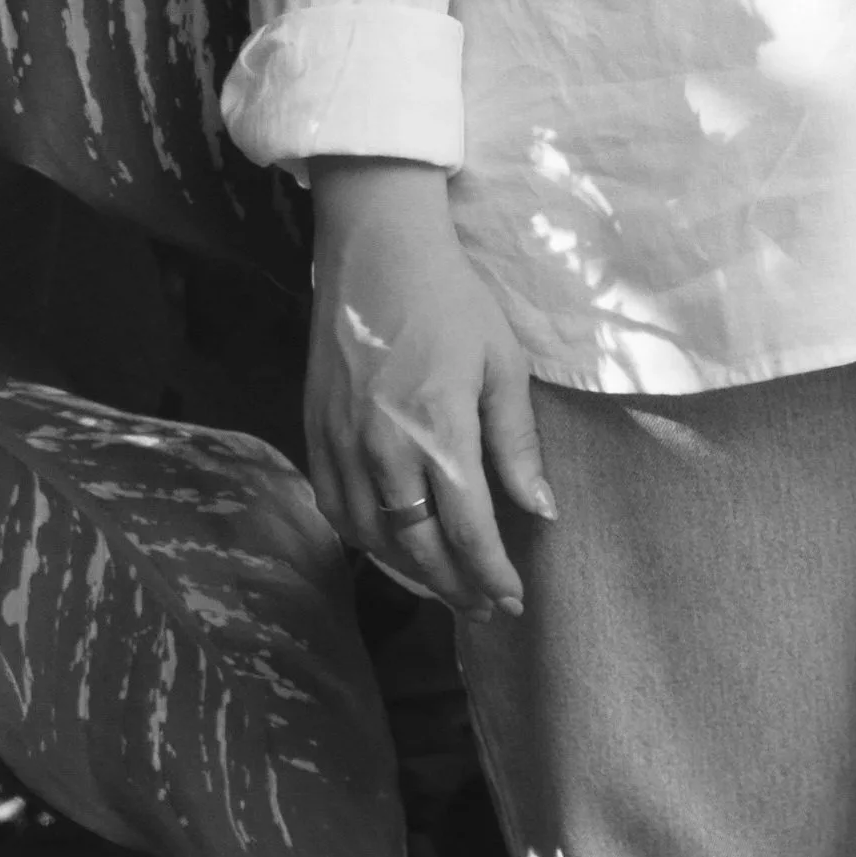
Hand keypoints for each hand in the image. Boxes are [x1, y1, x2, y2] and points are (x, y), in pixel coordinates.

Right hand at [306, 158, 552, 618]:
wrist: (375, 250)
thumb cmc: (450, 300)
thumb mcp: (502, 365)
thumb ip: (516, 445)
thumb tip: (541, 511)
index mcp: (438, 434)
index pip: (467, 532)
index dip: (491, 574)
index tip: (513, 600)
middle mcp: (383, 452)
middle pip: (417, 548)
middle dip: (454, 586)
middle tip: (483, 606)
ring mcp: (341, 444)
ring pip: (371, 537)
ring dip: (409, 571)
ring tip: (444, 584)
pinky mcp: (314, 432)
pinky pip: (335, 508)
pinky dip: (364, 539)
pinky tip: (389, 543)